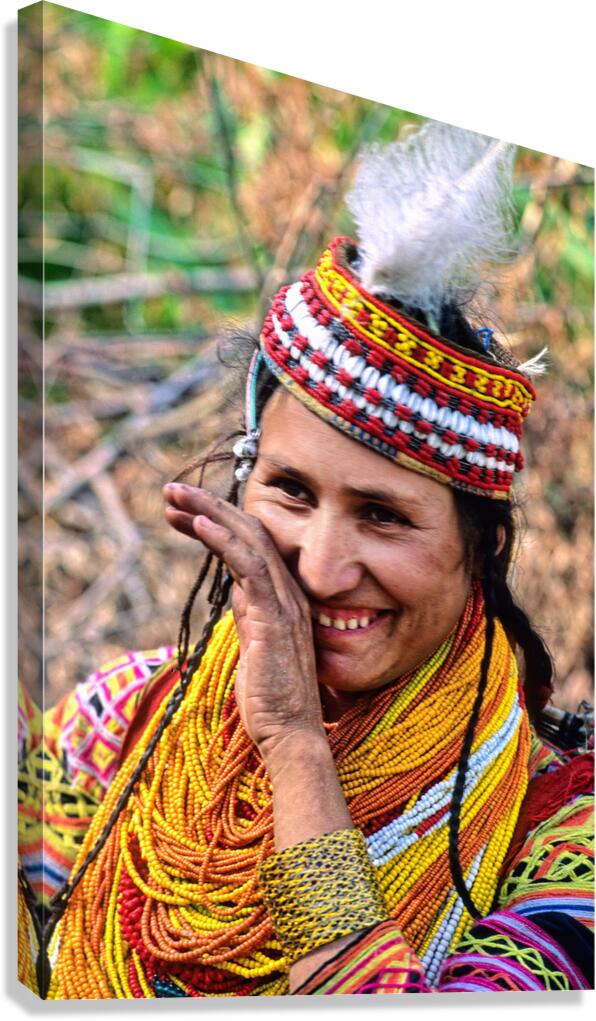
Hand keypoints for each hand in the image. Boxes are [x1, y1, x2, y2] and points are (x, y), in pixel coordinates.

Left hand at [163, 483, 325, 762]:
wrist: (290, 732)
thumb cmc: (271, 698)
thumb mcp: (255, 646)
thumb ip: (250, 614)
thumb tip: (236, 592)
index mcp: (281, 596)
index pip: (248, 544)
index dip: (215, 523)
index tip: (181, 513)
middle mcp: (286, 590)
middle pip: (248, 531)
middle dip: (207, 506)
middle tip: (171, 491)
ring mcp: (282, 601)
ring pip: (247, 539)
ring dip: (208, 512)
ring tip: (174, 496)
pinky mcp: (273, 616)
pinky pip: (249, 566)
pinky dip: (223, 540)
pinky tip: (198, 524)